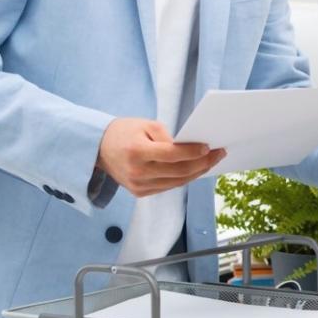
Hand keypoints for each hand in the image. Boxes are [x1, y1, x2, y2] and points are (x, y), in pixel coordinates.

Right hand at [97, 118, 224, 197]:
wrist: (99, 149)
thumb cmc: (125, 132)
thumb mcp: (146, 125)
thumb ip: (168, 137)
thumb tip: (191, 149)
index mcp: (137, 151)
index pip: (171, 154)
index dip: (192, 152)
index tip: (208, 147)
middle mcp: (137, 172)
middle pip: (178, 171)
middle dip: (203, 163)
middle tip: (219, 154)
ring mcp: (138, 185)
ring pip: (177, 182)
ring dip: (197, 173)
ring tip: (211, 162)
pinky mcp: (140, 192)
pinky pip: (168, 187)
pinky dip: (184, 179)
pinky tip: (196, 170)